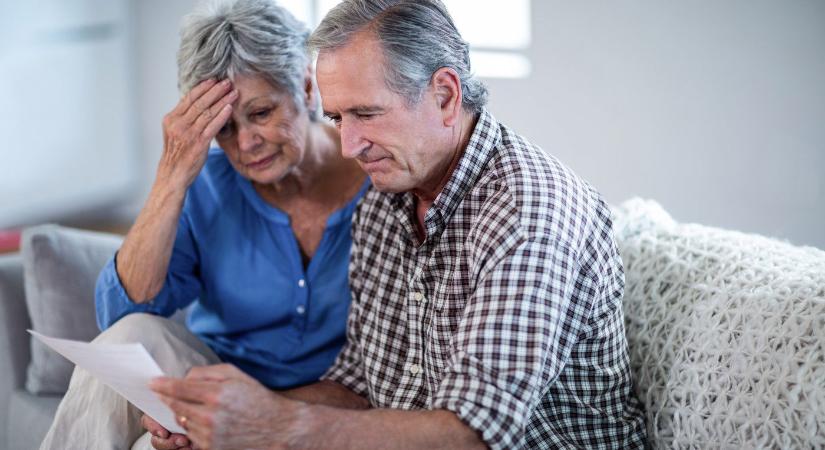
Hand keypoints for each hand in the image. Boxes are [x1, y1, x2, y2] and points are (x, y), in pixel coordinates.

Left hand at [150, 364, 303, 449]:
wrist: (278, 428)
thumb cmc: (257, 398)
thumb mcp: (236, 375)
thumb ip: (208, 372)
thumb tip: (184, 377)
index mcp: (216, 394)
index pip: (179, 388)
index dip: (162, 385)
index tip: (152, 383)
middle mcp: (210, 415)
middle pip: (175, 406)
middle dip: (166, 399)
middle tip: (162, 393)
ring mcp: (210, 434)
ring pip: (182, 421)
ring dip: (182, 413)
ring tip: (197, 407)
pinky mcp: (212, 448)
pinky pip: (191, 435)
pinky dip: (193, 426)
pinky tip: (206, 420)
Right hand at [158, 78, 236, 190]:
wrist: (173, 174)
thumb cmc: (177, 153)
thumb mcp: (175, 132)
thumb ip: (184, 118)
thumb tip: (198, 103)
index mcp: (172, 119)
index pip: (189, 98)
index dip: (203, 88)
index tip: (214, 79)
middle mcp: (178, 124)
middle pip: (199, 102)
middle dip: (215, 90)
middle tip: (227, 81)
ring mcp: (188, 133)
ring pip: (207, 112)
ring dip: (222, 100)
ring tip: (233, 92)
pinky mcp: (198, 144)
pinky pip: (212, 126)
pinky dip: (222, 116)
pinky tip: (230, 108)